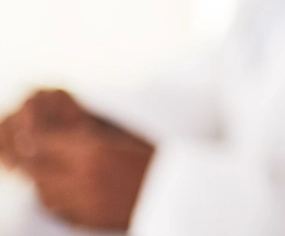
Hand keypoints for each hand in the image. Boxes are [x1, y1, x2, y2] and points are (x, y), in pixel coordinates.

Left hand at [0, 89, 154, 230]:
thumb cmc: (153, 162)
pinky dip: (58, 201)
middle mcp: (83, 175)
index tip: (37, 139)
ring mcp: (84, 200)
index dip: (38, 141)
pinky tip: (69, 193)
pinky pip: (59, 209)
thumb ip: (89, 142)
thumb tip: (62, 140)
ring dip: (46, 184)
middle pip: (39, 170)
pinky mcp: (89, 218)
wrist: (175, 189)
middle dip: (38, 164)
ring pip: (45, 193)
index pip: (45, 144)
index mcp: (94, 150)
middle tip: (43, 159)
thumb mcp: (119, 142)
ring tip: (56, 177)